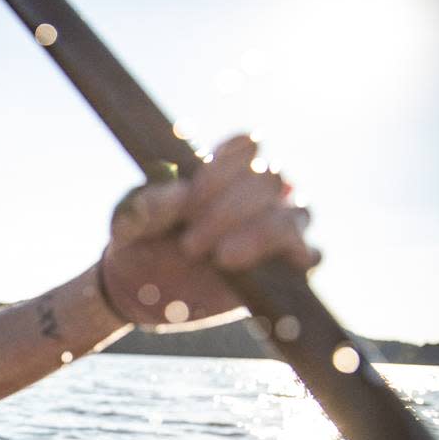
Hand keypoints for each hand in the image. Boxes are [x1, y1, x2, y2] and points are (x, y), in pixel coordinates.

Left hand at [99, 135, 317, 326]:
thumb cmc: (138, 245)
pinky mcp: (286, 268)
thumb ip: (144, 206)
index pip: (249, 146)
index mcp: (223, 170)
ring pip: (296, 214)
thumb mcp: (128, 225)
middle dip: (229, 209)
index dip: (225, 167)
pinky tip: (256, 269)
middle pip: (271, 178)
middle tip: (190, 243)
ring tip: (220, 257)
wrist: (141, 293)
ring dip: (259, 233)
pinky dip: (290, 257)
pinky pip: (311, 254)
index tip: (191, 197)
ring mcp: (277, 228)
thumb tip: (179, 194)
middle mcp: (258, 194)